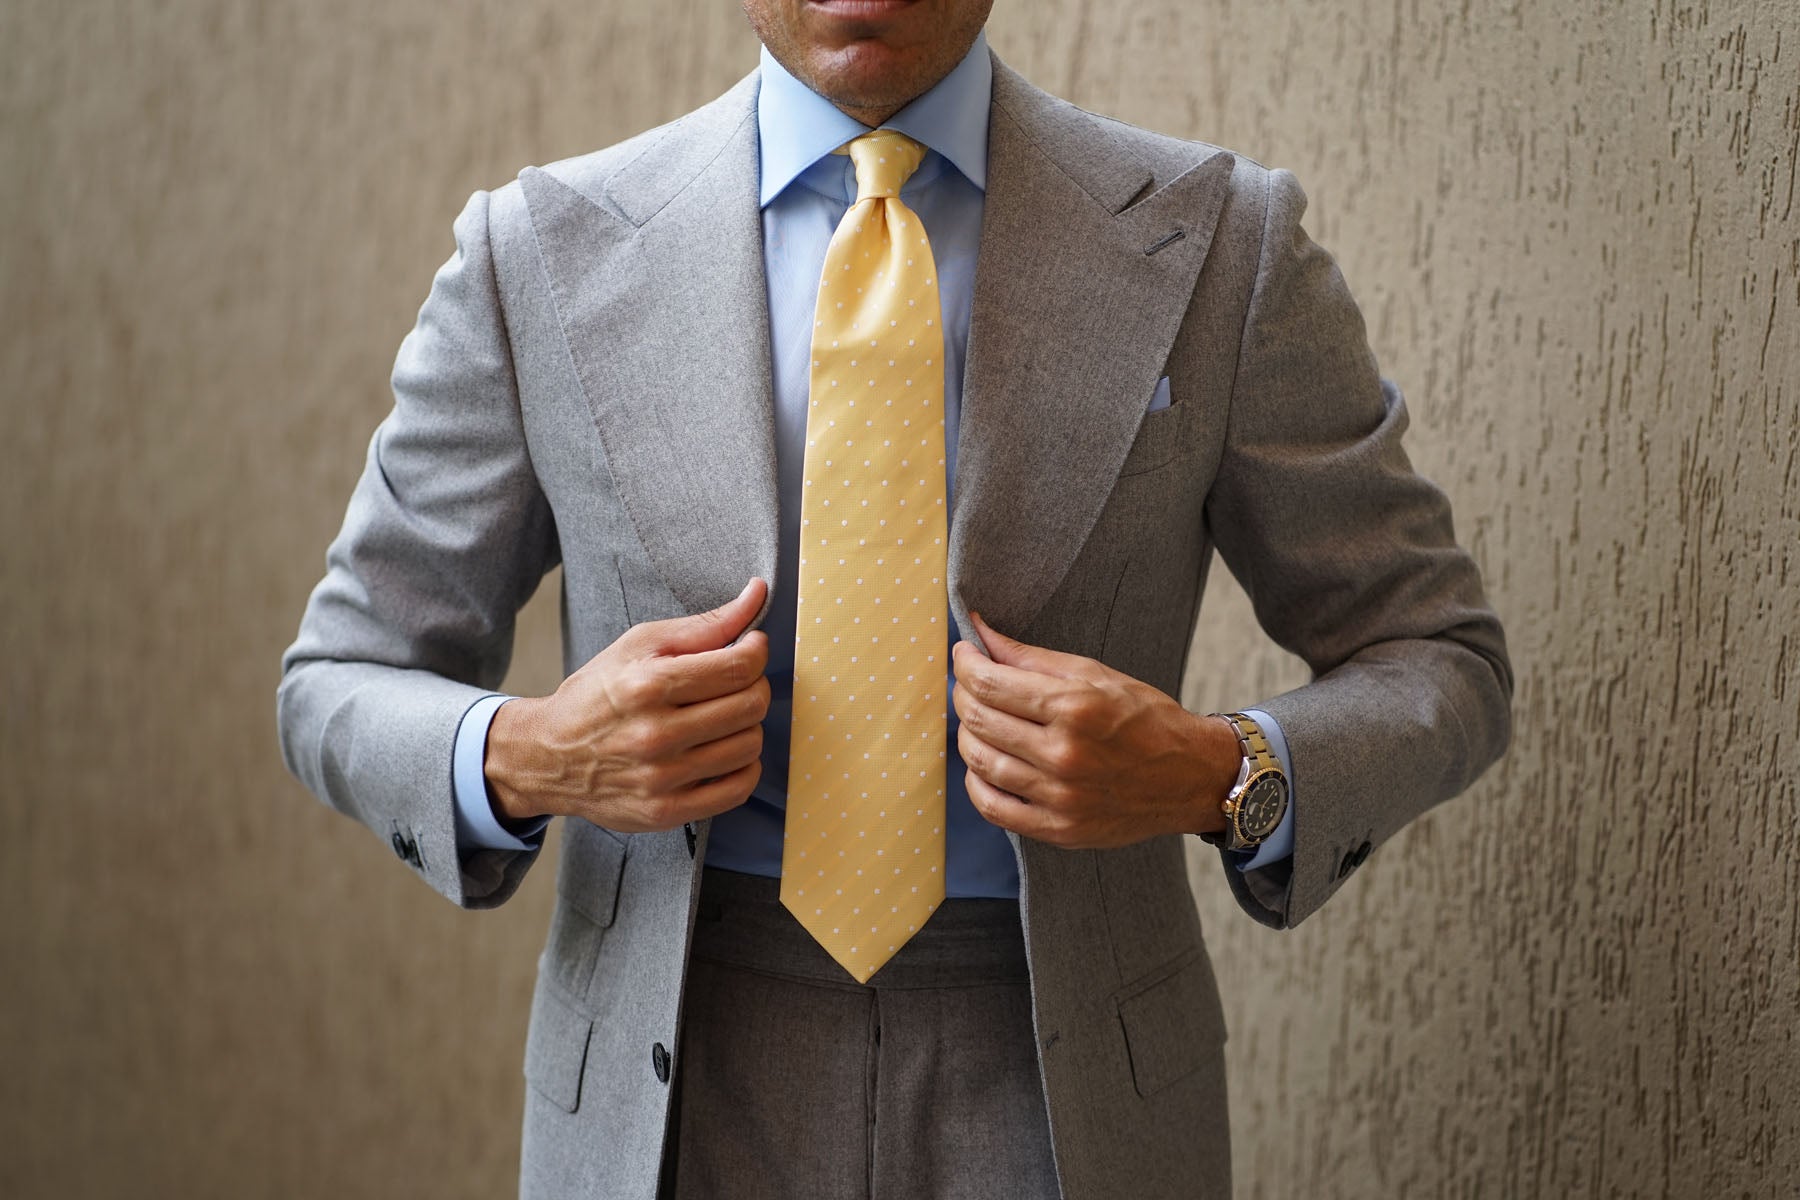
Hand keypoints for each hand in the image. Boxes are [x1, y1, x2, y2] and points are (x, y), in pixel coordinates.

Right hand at [485, 579, 771, 832]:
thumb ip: (705, 624)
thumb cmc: (597, 694)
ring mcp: (661, 778)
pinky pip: (738, 789)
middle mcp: (655, 734)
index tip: (749, 647)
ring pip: (750, 746)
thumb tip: (758, 593)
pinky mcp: (666, 811)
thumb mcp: (639, 645)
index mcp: (648, 685)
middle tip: (736, 681)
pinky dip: (744, 767)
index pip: (739, 667)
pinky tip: (724, 750)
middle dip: (755, 686)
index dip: (756, 652)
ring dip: (748, 726)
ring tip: (724, 717)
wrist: (548, 755)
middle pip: (750, 706)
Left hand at [951, 613, 1238, 848]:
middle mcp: (1064, 754)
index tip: (964, 655)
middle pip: (978, 720)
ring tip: (978, 721)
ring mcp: (1060, 797)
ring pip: (980, 762)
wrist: (1191, 776)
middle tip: (969, 684)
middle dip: (963, 694)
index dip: (965, 664)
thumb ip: (1031, 657)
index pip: (989, 683)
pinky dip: (976, 783)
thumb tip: (981, 634)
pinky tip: (984, 765)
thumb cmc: (1145, 717)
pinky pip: (993, 807)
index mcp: (1074, 707)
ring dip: (967, 735)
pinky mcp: (1059, 829)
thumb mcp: (1095, 673)